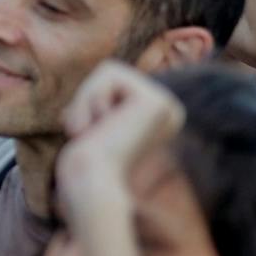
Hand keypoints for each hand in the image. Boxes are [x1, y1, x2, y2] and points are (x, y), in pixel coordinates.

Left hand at [55, 60, 185, 212]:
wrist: (90, 185)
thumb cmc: (85, 161)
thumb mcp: (96, 123)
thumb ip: (107, 100)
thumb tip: (109, 74)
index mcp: (159, 117)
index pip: (112, 80)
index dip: (89, 103)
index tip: (95, 136)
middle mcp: (170, 110)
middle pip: (110, 71)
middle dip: (87, 100)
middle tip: (93, 135)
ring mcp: (168, 105)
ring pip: (108, 69)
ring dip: (87, 100)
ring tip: (98, 132)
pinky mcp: (157, 102)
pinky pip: (108, 72)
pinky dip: (90, 98)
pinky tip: (102, 128)